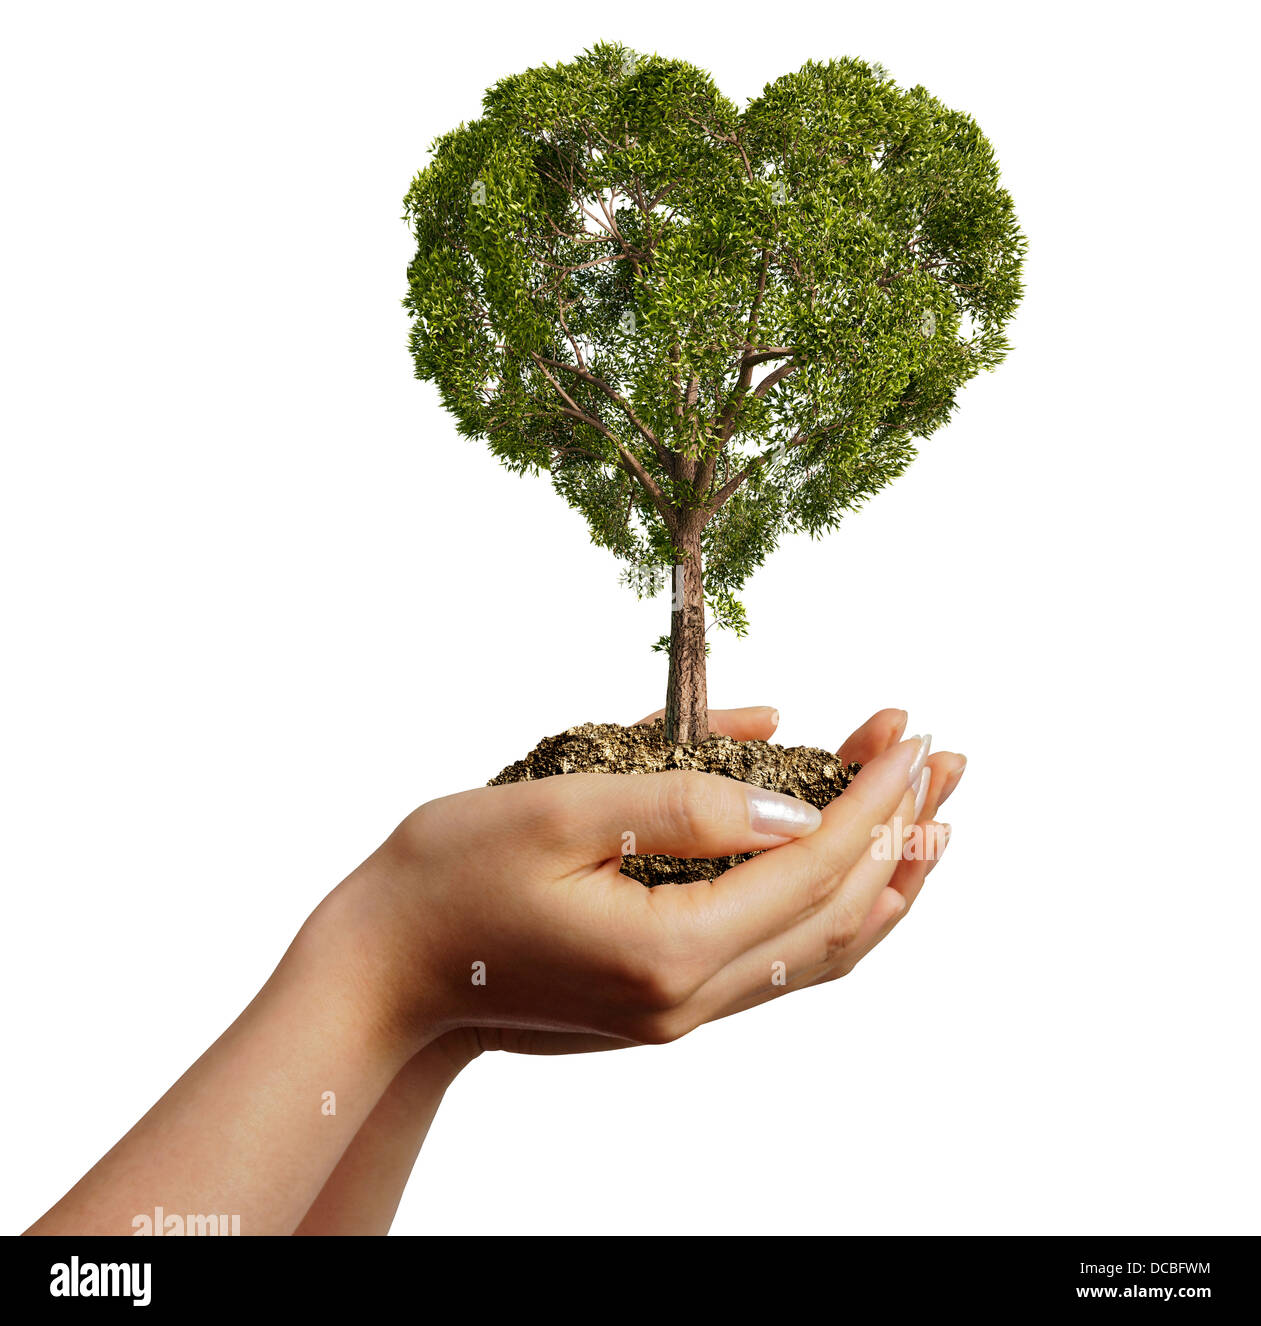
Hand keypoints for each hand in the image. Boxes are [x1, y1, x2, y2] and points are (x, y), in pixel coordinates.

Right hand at [323, 706, 965, 1062]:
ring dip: (885, 881)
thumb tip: (788, 803)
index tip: (912, 739)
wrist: (387, 972)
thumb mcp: (558, 810)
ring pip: (823, 952)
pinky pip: (782, 965)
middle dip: (901, 832)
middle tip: (950, 760)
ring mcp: (681, 1012)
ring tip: (935, 821)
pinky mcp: (666, 1006)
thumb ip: (680, 804)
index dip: (872, 801)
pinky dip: (836, 916)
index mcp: (667, 949)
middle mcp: (689, 998)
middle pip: (838, 916)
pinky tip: (856, 879)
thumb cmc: (451, 874)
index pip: (811, 869)